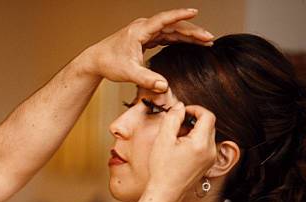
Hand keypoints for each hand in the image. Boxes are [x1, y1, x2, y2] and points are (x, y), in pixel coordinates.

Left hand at [79, 9, 212, 91]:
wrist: (96, 61)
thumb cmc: (109, 63)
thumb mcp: (128, 72)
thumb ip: (147, 79)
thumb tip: (164, 86)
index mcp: (140, 31)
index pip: (164, 19)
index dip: (180, 15)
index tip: (195, 11)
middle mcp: (144, 28)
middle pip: (172, 26)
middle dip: (192, 31)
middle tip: (209, 38)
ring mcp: (145, 32)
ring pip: (171, 31)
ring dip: (187, 36)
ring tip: (205, 42)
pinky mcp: (145, 39)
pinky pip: (165, 36)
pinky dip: (178, 40)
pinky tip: (189, 44)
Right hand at [146, 102, 216, 201]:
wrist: (165, 193)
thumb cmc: (163, 170)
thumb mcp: (163, 140)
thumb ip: (172, 119)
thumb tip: (180, 106)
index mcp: (201, 143)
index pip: (207, 116)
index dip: (195, 109)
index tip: (182, 112)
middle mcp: (210, 150)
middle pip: (208, 125)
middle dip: (193, 120)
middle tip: (176, 125)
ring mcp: (211, 158)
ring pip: (206, 134)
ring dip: (193, 131)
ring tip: (176, 138)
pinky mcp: (207, 164)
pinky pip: (205, 145)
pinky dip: (194, 141)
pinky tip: (180, 148)